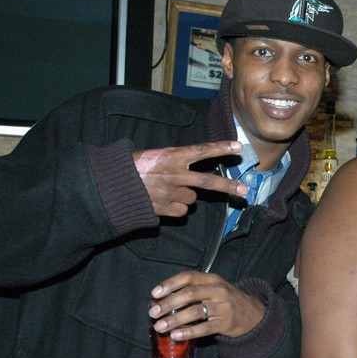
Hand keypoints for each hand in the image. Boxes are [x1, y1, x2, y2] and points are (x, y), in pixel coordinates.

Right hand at [133, 140, 247, 216]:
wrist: (112, 187)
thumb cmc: (132, 167)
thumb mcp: (154, 155)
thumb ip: (175, 159)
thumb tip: (192, 164)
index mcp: (172, 156)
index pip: (202, 150)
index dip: (221, 148)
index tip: (238, 147)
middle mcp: (175, 174)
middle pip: (208, 182)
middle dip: (229, 187)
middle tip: (244, 191)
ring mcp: (171, 193)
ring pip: (192, 199)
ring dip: (185, 196)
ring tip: (167, 190)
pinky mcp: (166, 208)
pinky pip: (181, 211)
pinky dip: (176, 208)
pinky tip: (163, 202)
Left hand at [149, 271, 264, 339]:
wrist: (253, 314)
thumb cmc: (225, 300)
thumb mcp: (213, 288)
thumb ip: (193, 290)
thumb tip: (161, 300)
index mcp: (212, 279)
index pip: (188, 277)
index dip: (170, 284)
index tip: (155, 293)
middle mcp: (218, 290)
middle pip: (190, 294)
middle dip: (168, 303)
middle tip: (153, 313)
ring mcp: (223, 307)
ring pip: (195, 312)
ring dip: (175, 320)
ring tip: (160, 327)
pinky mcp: (226, 323)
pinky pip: (204, 328)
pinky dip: (188, 332)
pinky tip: (176, 336)